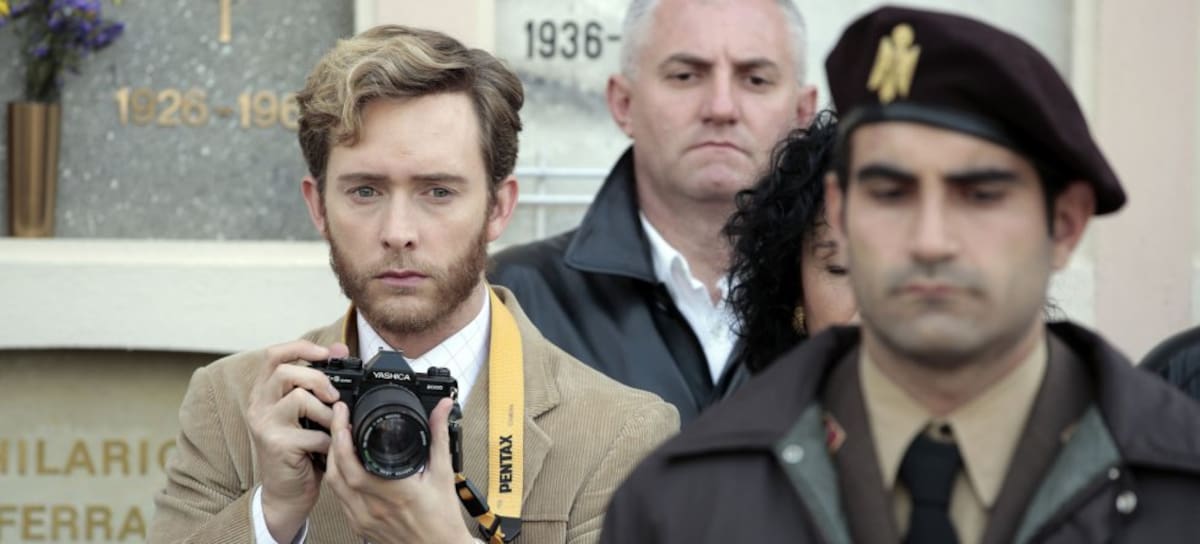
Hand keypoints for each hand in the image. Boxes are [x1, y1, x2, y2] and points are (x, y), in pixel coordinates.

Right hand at [246, 339, 348, 542]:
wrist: (286, 493)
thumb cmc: (300, 449)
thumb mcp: (308, 411)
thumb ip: (319, 380)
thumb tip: (340, 348)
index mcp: (264, 392)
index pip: (274, 355)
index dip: (301, 347)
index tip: (327, 354)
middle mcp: (259, 406)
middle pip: (285, 371)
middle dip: (318, 378)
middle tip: (335, 396)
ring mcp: (265, 426)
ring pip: (299, 398)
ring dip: (327, 412)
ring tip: (331, 427)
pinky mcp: (277, 446)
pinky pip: (314, 432)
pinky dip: (329, 440)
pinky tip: (327, 449)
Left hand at [325, 398, 474, 543]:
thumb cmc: (443, 519)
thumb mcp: (444, 473)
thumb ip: (438, 436)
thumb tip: (441, 409)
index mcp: (396, 492)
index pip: (355, 465)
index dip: (342, 440)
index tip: (343, 418)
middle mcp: (376, 508)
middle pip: (337, 473)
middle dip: (333, 442)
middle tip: (338, 420)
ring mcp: (365, 520)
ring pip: (335, 486)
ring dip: (332, 460)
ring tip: (338, 438)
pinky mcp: (361, 527)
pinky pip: (340, 500)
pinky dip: (338, 479)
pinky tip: (343, 467)